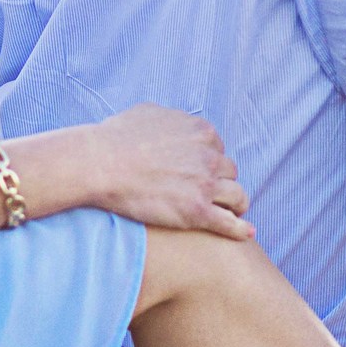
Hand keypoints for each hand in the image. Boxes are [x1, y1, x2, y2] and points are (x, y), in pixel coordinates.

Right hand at [87, 105, 253, 240]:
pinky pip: (229, 223)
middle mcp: (209, 155)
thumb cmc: (114, 138)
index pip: (218, 149)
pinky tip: (246, 234)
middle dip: (220, 182)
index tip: (199, 173)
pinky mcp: (197, 211)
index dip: (209, 163)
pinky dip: (240, 229)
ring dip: (235, 204)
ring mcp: (205, 184)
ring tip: (231, 213)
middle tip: (211, 194)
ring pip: (237, 196)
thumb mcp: (148, 112)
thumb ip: (170, 118)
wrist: (99, 163)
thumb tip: (173, 122)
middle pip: (229, 172)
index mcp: (201, 131)